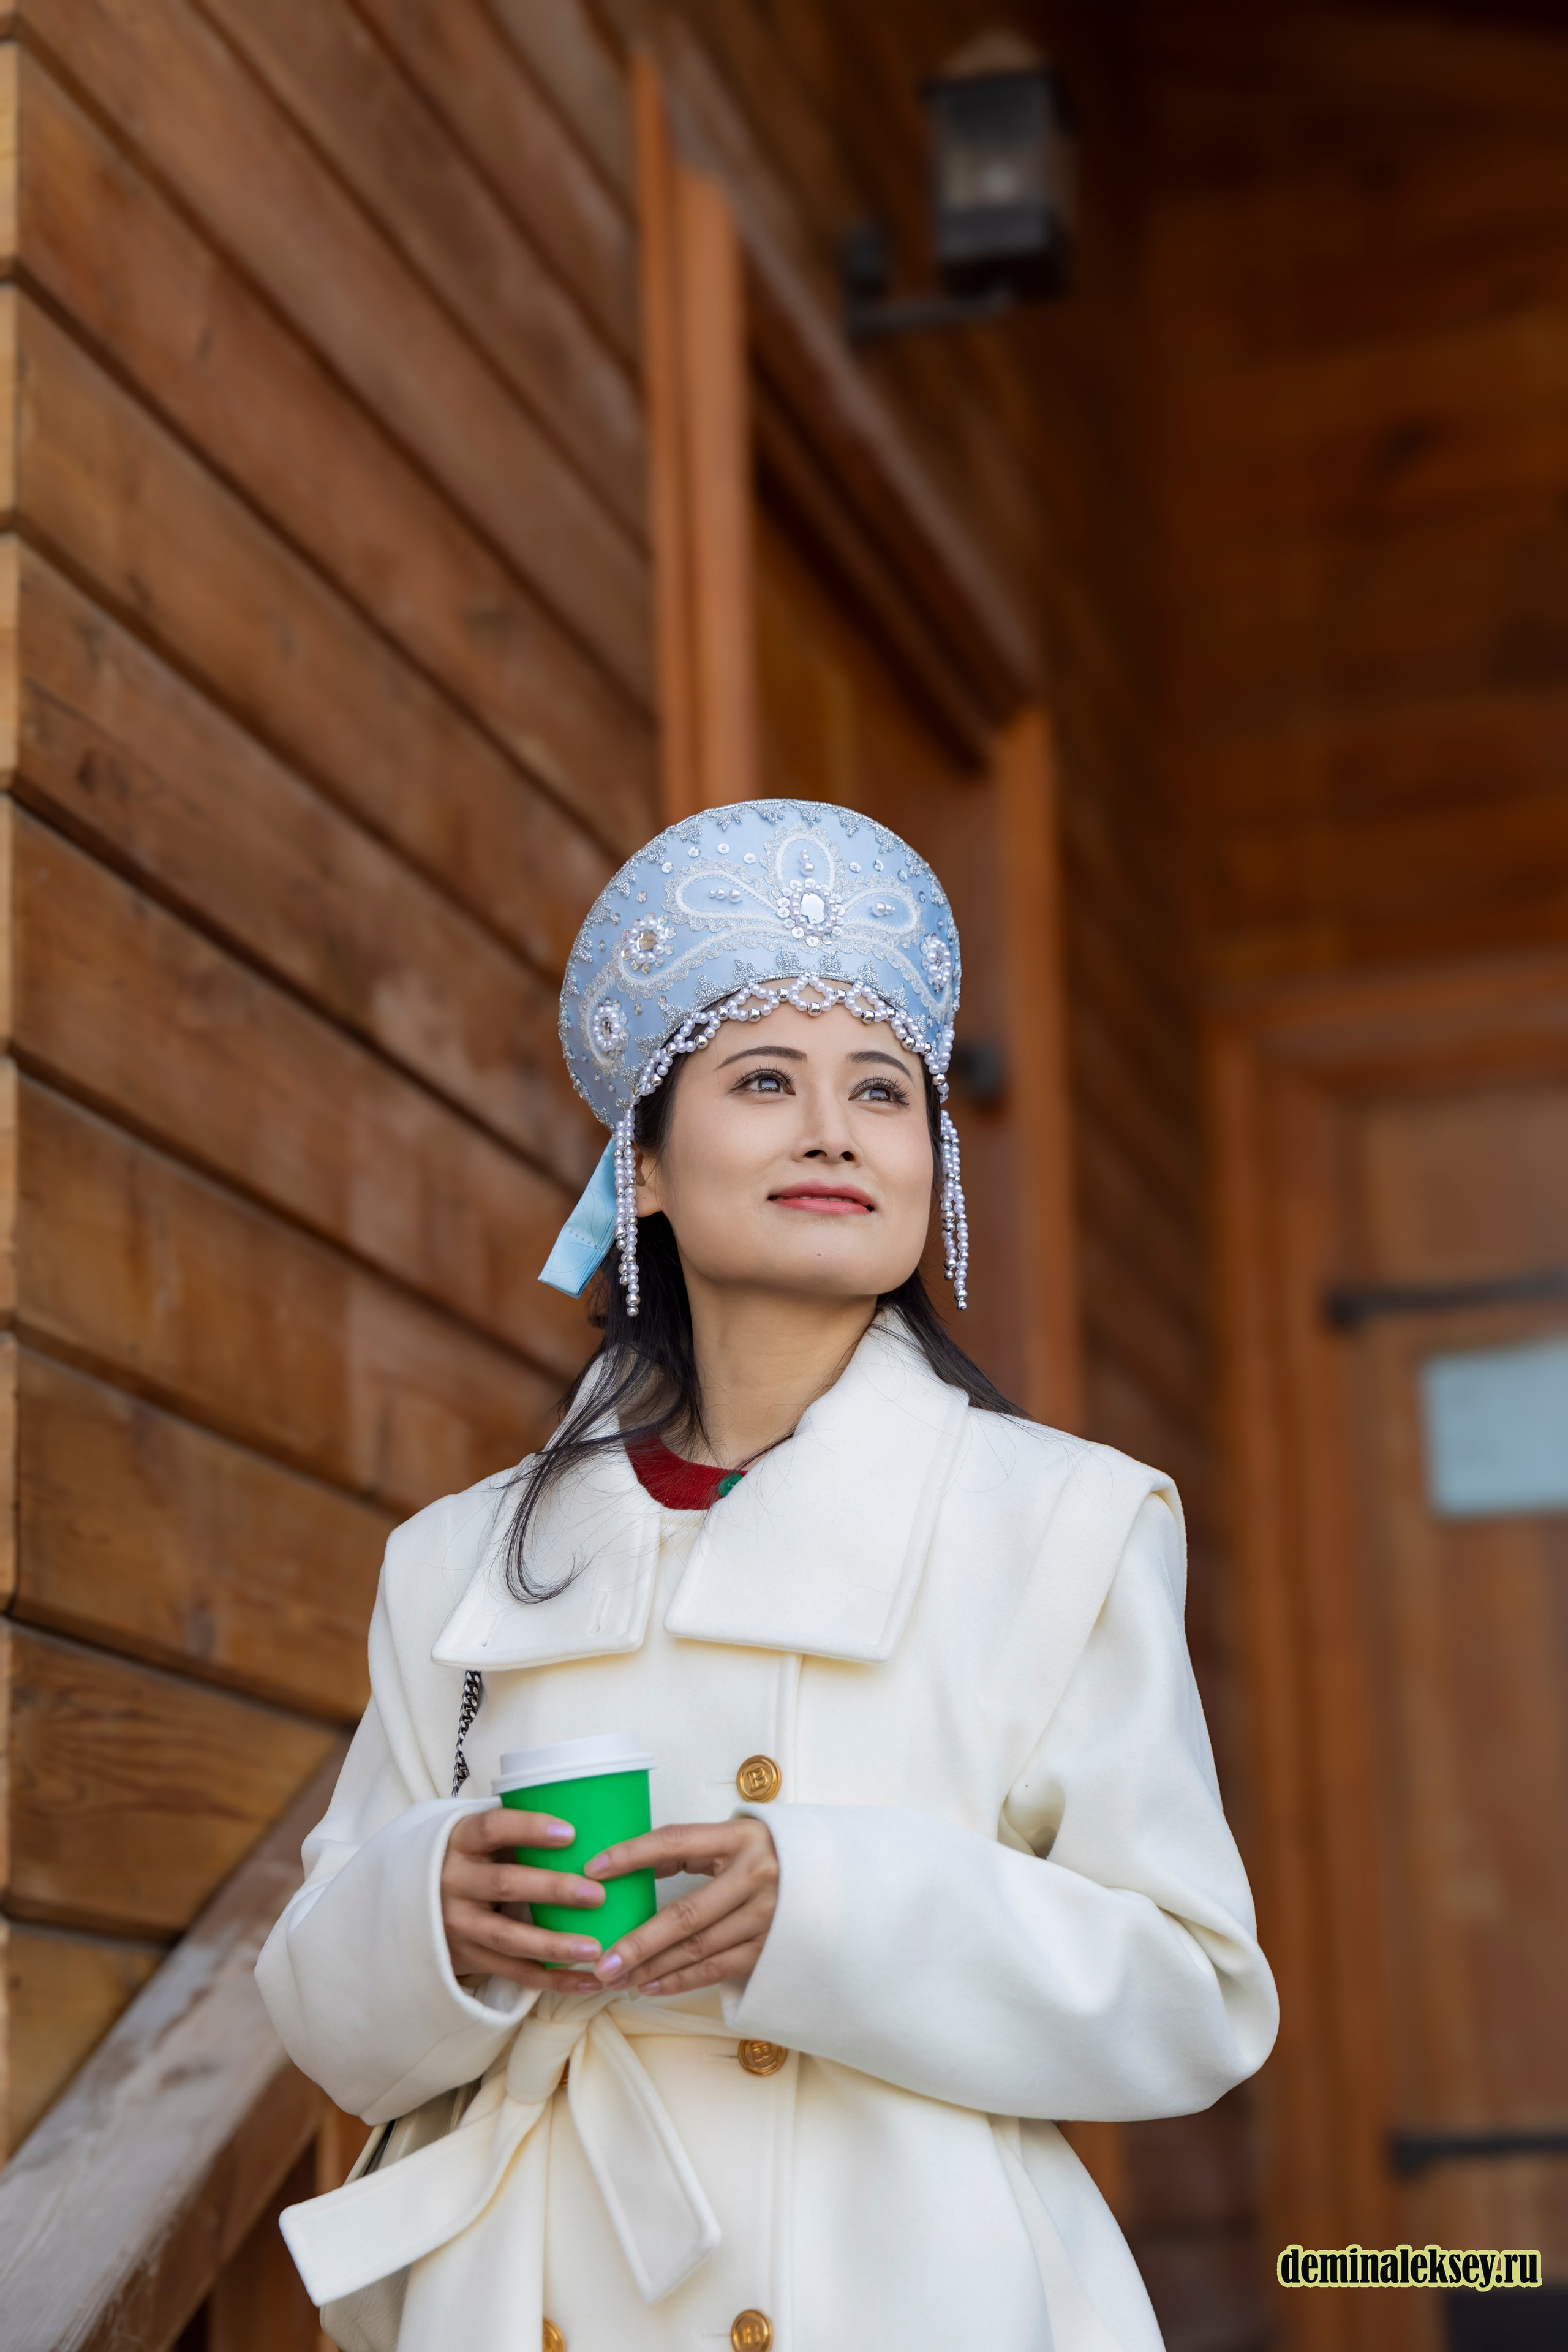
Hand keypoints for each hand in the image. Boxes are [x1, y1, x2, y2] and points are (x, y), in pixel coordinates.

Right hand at [440, 1807, 607, 1988]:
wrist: (412, 1904)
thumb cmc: (469, 1861)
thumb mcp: (479, 1840)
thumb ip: (516, 1835)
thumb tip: (588, 1824)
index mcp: (460, 1842)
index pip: (492, 1828)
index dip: (529, 1829)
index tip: (570, 1833)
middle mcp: (454, 1883)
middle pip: (505, 1884)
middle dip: (553, 1890)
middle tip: (597, 1894)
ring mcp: (458, 1925)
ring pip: (509, 1938)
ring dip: (555, 1945)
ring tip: (595, 1948)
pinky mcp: (469, 1958)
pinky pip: (514, 1973)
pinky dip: (554, 1980)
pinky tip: (588, 1980)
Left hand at [585, 1818, 778, 1997]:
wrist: (835, 1881)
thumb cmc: (771, 1855)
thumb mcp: (736, 1838)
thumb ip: (691, 1849)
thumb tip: (635, 1866)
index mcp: (740, 1838)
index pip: (674, 1841)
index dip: (632, 1854)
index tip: (594, 1869)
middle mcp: (755, 1876)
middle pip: (684, 1914)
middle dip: (637, 1942)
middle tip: (600, 1961)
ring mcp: (765, 1917)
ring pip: (697, 1948)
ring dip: (651, 1967)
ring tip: (615, 1977)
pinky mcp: (770, 1949)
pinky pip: (717, 1969)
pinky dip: (680, 1981)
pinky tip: (649, 1986)